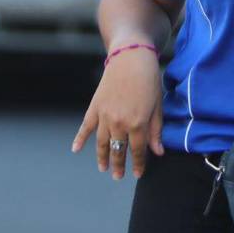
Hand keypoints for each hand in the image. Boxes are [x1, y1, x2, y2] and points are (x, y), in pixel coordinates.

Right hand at [71, 45, 163, 179]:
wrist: (131, 56)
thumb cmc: (149, 79)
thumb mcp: (158, 105)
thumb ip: (156, 130)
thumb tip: (158, 152)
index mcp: (138, 123)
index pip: (137, 151)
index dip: (137, 164)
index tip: (137, 174)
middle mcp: (120, 123)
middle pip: (118, 150)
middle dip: (119, 165)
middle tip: (118, 176)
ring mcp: (105, 116)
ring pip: (102, 143)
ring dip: (102, 157)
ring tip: (103, 168)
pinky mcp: (95, 107)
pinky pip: (86, 127)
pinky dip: (80, 139)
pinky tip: (75, 150)